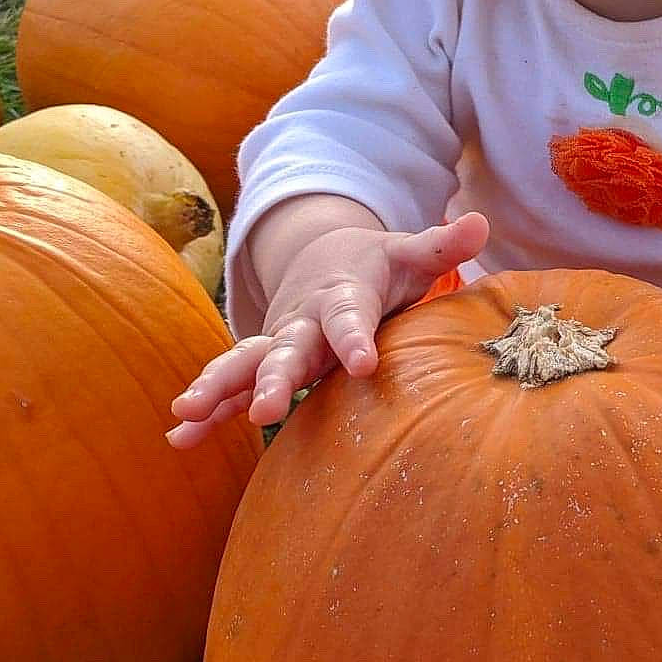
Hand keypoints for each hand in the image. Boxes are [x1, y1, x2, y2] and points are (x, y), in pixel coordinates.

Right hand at [165, 210, 488, 447]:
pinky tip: (180, 438)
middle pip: (288, 348)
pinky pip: (231, 386)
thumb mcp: (410, 253)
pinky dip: (207, 411)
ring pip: (245, 365)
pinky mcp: (263, 362)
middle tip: (264, 407)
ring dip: (218, 389)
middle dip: (273, 376)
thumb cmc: (377, 265)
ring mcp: (280, 341)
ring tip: (187, 414)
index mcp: (344, 295)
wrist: (324, 256)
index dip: (356, 339)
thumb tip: (482, 223)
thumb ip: (442, 246)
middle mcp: (304, 320)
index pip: (351, 317)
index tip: (364, 365)